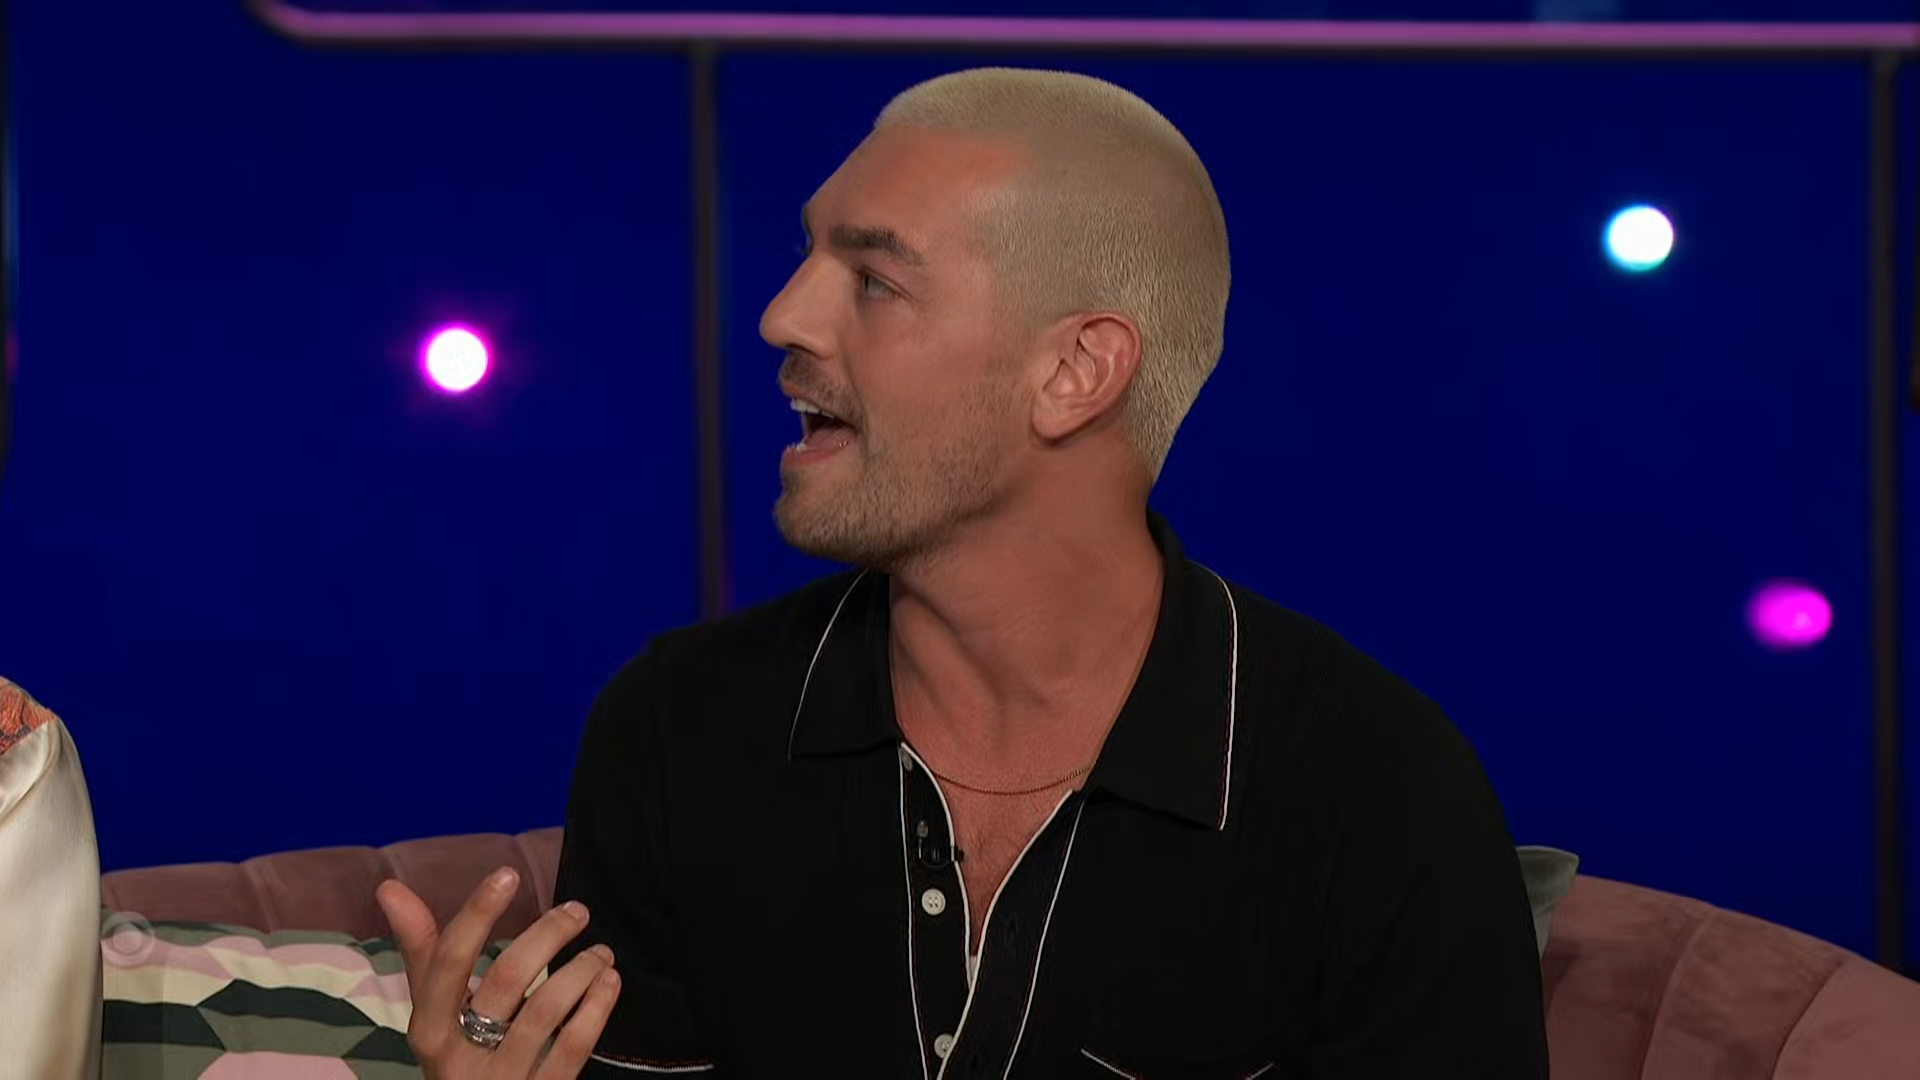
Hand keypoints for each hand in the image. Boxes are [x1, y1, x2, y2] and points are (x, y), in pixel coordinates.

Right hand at [376, 867, 621, 1078]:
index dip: (476, 914)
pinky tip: (609, 981)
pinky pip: (574, 1046)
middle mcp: (461, 1056)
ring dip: (580, 969)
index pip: (448, 962)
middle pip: (506, 978)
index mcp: (428, 1030)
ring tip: (601, 951)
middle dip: (547, 935)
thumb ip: (422, 952)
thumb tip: (389, 888)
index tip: (507, 874)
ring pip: (546, 1010)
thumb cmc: (459, 1057)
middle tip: (577, 911)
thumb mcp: (434, 1015)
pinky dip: (596, 1007)